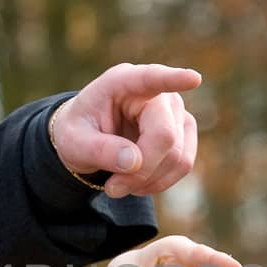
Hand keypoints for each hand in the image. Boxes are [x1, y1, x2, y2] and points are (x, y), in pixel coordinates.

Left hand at [52, 63, 199, 197]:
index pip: (151, 78)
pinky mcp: (185, 131)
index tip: (193, 79)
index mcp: (123, 82)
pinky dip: (160, 182)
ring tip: (120, 185)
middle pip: (165, 137)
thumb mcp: (73, 142)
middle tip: (112, 188)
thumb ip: (99, 150)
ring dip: (149, 181)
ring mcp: (176, 111)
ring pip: (178, 156)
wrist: (88, 139)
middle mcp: (157, 92)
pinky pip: (184, 165)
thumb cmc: (79, 132)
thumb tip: (136, 162)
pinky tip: (137, 182)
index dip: (173, 79)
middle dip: (140, 172)